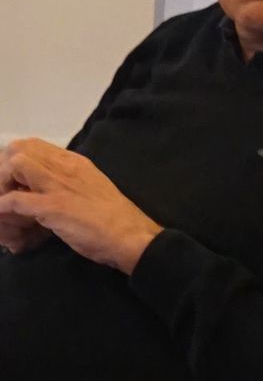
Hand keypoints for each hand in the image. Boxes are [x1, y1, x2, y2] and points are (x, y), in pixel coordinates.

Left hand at [0, 140, 161, 275]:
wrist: (130, 236)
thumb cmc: (113, 218)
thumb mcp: (92, 188)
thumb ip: (70, 182)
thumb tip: (50, 186)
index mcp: (74, 162)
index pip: (33, 144)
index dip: (17, 160)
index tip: (16, 182)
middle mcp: (65, 167)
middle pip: (19, 149)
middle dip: (5, 169)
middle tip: (7, 191)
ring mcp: (58, 186)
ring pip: (15, 165)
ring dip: (3, 184)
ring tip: (5, 201)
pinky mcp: (52, 207)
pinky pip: (15, 200)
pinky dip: (3, 207)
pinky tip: (2, 214)